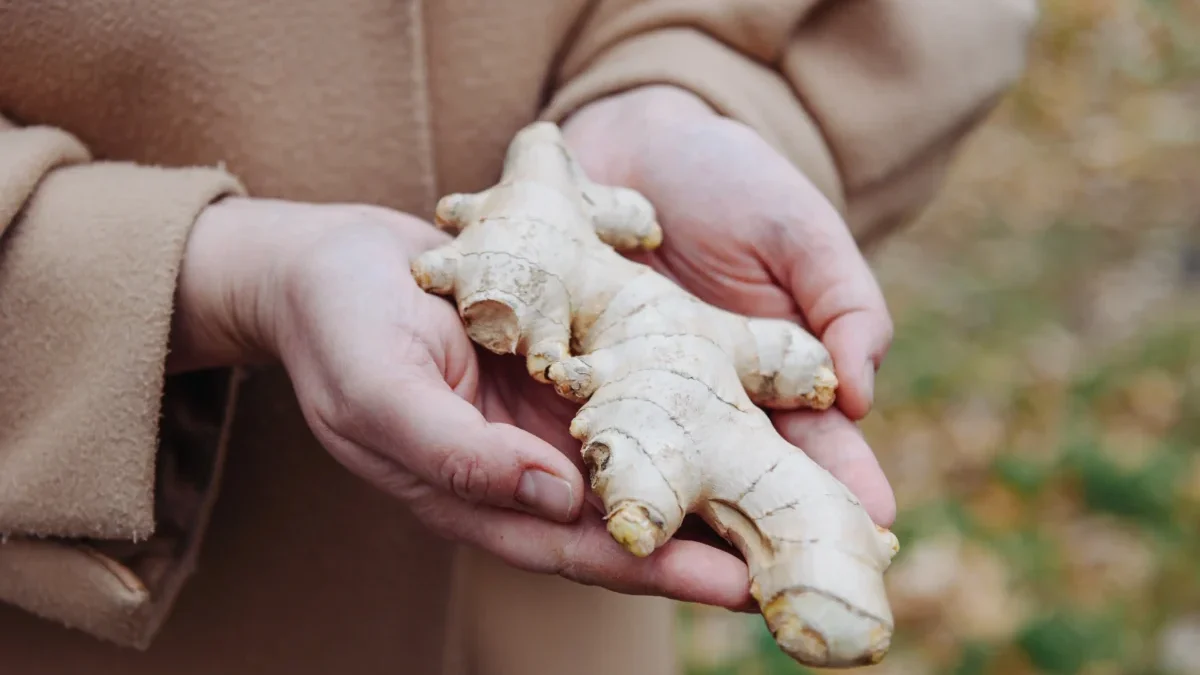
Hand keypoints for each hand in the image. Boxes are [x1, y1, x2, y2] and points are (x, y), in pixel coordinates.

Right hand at [169, 197, 752, 609]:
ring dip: (709, 480)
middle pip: (628, 517)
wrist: (327, 262)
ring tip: (793, 493)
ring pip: (641, 462)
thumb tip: (554, 499)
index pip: (578, 547)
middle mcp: (523, 468)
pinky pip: (630, 396)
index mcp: (478, 493)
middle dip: (708, 540)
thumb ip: (457, 452)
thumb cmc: (338, 326)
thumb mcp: (379, 389)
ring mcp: (544, 420)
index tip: (734, 584)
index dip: (656, 569)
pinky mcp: (560, 368)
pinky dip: (681, 411)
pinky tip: (740, 408)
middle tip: (794, 557)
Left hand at [560, 86, 896, 524]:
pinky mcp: (569, 369)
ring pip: (648, 462)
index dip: (842, 485)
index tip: (875, 531)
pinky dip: (576, 448)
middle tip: (772, 582)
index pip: (814, 444)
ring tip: (669, 553)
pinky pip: (575, 413)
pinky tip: (574, 486)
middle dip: (752, 524)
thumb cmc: (733, 179)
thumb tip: (864, 387)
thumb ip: (842, 300)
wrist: (635, 136)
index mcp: (765, 377)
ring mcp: (630, 390)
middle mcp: (695, 400)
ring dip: (658, 506)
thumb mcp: (799, 230)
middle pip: (729, 474)